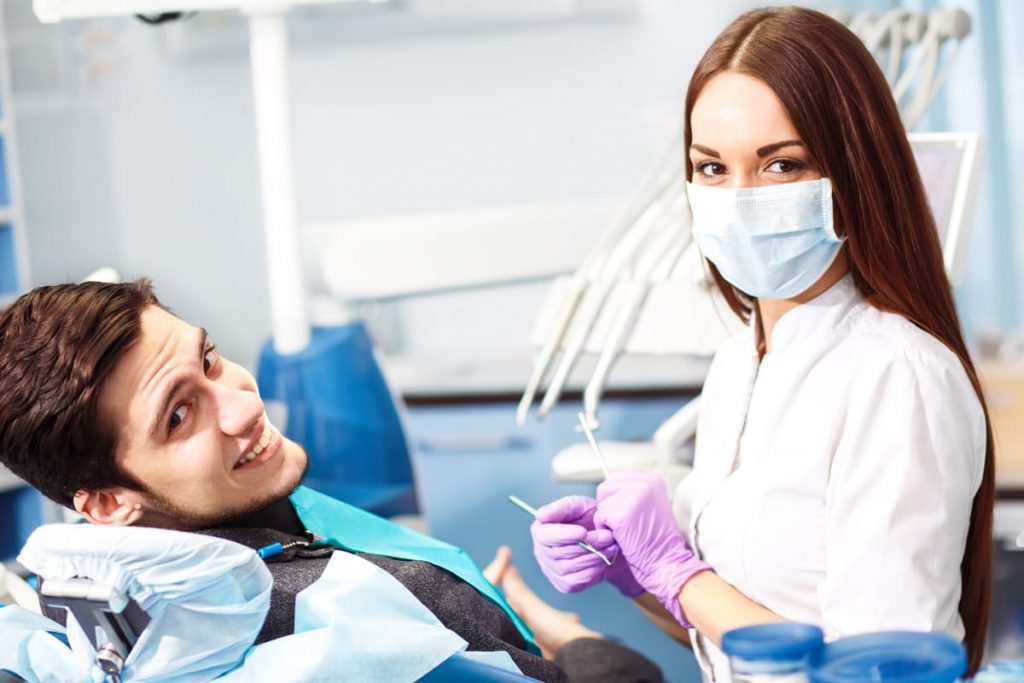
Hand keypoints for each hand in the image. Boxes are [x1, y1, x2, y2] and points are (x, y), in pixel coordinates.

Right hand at [530, 495, 643, 595]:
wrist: (604, 537)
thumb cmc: (588, 518)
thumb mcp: (577, 506)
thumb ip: (561, 508)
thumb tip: (540, 515)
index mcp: (540, 530)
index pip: (546, 537)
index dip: (564, 536)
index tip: (583, 531)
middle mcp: (541, 552)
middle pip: (561, 553)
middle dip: (587, 544)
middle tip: (607, 536)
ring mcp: (552, 571)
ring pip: (571, 567)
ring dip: (594, 556)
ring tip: (610, 545)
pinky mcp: (565, 584)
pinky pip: (579, 580)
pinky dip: (594, 569)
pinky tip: (603, 557)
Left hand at [595, 473, 711, 626]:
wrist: (667, 562)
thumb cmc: (657, 540)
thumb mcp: (652, 506)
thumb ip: (633, 494)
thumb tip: (607, 489)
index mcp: (652, 479)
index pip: (616, 479)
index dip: (616, 499)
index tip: (630, 516)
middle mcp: (643, 483)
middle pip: (605, 488)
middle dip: (609, 507)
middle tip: (629, 525)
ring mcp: (631, 497)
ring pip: (601, 503)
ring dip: (607, 520)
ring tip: (628, 531)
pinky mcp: (619, 513)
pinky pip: (599, 518)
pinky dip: (605, 531)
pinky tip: (623, 538)